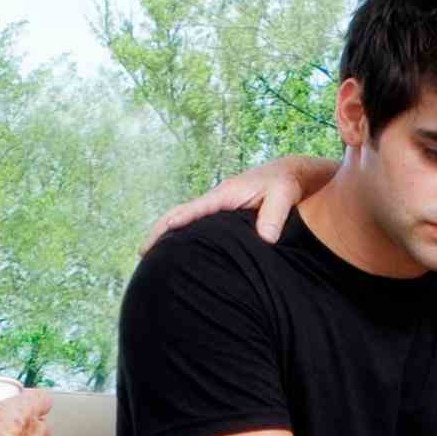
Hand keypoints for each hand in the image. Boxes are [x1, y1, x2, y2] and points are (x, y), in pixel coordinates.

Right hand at [138, 156, 337, 252]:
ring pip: (189, 223)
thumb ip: (274, 215)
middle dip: (160, 235)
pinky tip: (187, 256)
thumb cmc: (287, 183)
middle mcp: (217, 200)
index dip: (167, 228)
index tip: (148, 247)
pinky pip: (202, 226)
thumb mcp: (283, 195)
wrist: (293, 173)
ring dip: (172, 238)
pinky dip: (189, 238)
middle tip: (142, 258)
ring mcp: (220, 208)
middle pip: (180, 218)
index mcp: (223, 195)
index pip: (188, 212)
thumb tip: (265, 238)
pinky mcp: (228, 215)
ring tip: (157, 262)